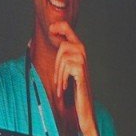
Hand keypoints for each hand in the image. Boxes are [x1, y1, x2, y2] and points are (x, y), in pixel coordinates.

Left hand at [48, 20, 99, 135]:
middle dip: (56, 64)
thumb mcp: (66, 72)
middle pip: (63, 46)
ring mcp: (84, 62)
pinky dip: (62, 79)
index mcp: (78, 51)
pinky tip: (65, 88)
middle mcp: (83, 54)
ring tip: (61, 87)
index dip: (60, 26)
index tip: (52, 29)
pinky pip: (66, 67)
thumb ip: (62, 58)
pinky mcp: (82, 71)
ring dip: (59, 75)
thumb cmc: (74, 91)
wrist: (84, 109)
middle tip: (58, 81)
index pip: (70, 30)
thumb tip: (51, 41)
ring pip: (63, 57)